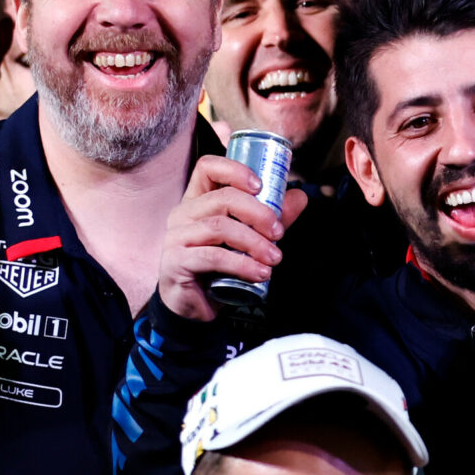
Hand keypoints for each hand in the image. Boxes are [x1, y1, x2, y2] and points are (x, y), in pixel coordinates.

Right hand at [155, 154, 310, 323]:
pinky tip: (259, 273)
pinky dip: (242, 264)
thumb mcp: (247, 237)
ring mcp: (176, 237)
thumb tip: (299, 196)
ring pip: (219, 227)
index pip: (207, 167)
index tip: (261, 185)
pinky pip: (212, 257)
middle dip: (258, 212)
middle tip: (279, 232)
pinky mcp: (175, 262)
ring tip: (274, 258)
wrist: (195, 306)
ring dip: (254, 242)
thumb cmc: (219, 265)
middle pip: (222, 198)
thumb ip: (270, 217)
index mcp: (198, 199)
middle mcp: (183, 213)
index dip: (235, 169)